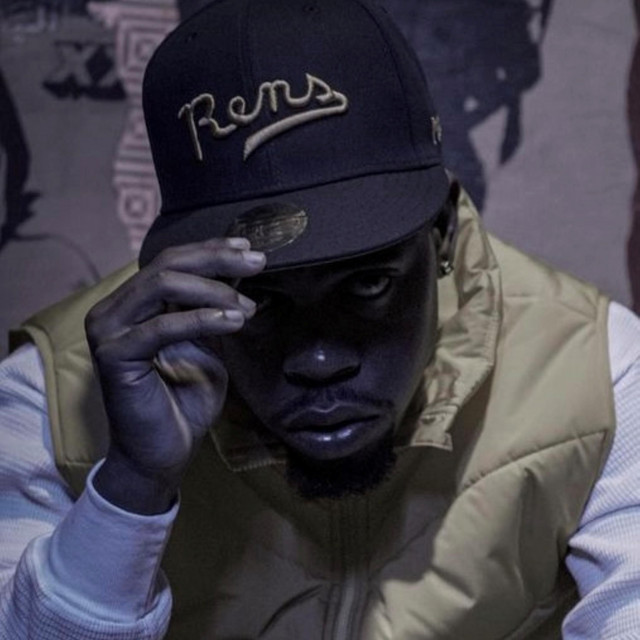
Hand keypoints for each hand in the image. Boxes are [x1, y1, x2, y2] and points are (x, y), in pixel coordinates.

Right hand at [85, 237, 264, 513]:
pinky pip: (163, 326)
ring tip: (248, 308)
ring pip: (162, 285)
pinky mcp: (114, 356)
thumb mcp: (205, 343)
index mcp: (132, 304)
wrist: (162, 452)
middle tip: (258, 262)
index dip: (211, 250)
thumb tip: (237, 273)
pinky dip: (201, 319)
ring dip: (214, 291)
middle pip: (166, 265)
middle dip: (217, 260)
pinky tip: (234, 322)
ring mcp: (108, 331)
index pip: (171, 261)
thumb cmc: (184, 400)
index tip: (249, 247)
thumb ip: (210, 309)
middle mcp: (113, 310)